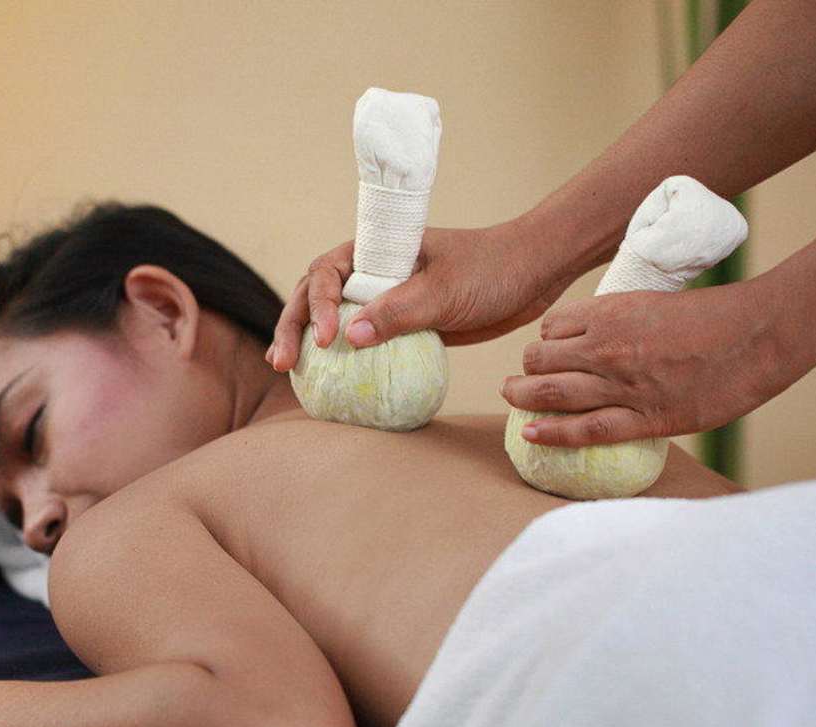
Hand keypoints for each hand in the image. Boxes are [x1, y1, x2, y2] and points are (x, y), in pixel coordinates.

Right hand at [267, 221, 579, 371]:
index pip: (326, 273)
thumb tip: (350, 337)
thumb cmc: (491, 269)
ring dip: (309, 345)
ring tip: (289, 373)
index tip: (326, 338)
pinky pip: (366, 345)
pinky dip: (346, 364)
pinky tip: (334, 389)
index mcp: (377, 249)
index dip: (316, 305)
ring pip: (336, 322)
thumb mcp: (444, 290)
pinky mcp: (404, 326)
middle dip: (293, 326)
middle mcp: (373, 272)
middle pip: (316, 296)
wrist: (533, 275)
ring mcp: (386, 300)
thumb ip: (399, 310)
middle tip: (282, 362)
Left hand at [500, 281, 793, 446]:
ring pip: (552, 394)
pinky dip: (553, 433)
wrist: (761, 333)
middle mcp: (608, 347)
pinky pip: (586, 429)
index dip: (544, 341)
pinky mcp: (646, 418)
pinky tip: (531, 434)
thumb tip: (605, 333)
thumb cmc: (718, 315)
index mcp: (612, 313)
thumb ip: (626, 319)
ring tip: (513, 400)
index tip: (546, 350)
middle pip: (541, 361)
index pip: (553, 328)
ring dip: (524, 398)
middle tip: (516, 381)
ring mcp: (624, 385)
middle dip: (524, 371)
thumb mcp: (658, 302)